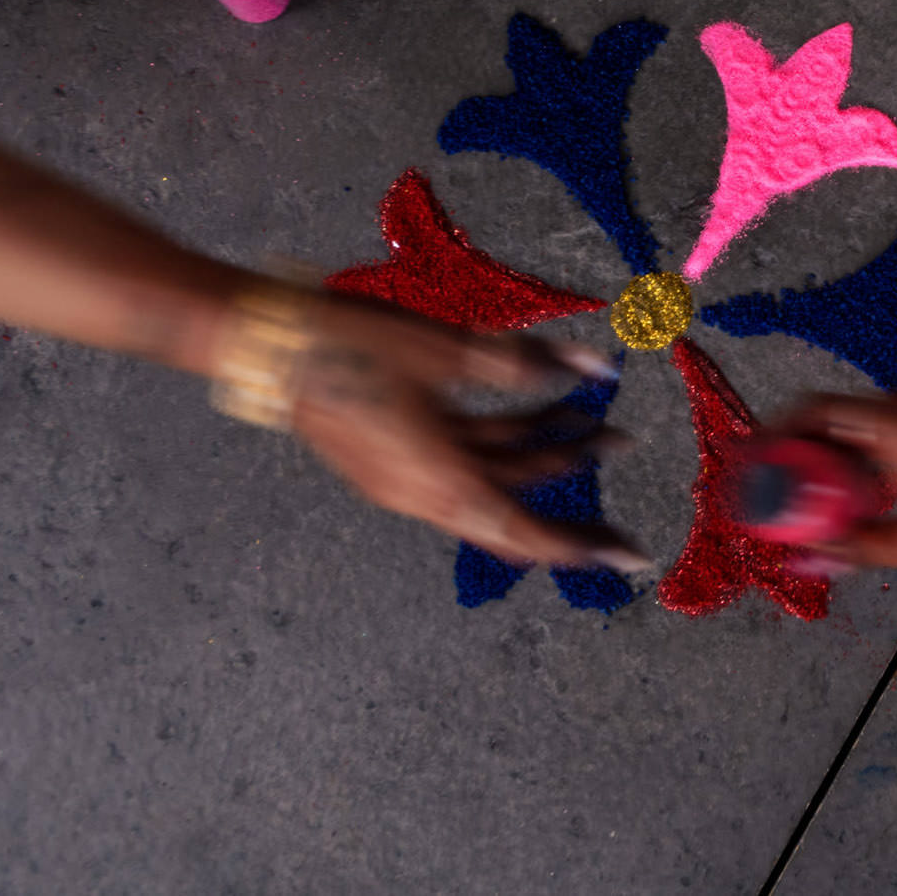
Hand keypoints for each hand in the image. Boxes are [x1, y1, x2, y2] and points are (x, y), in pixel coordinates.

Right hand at [283, 295, 648, 571]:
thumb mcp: (448, 352)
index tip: (628, 555)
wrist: (268, 341)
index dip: (580, 544)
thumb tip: (596, 367)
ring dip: (543, 453)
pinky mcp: (394, 451)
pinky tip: (544, 409)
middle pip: (514, 509)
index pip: (523, 531)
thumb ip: (526, 363)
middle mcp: (422, 492)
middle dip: (573, 489)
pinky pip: (463, 456)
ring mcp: (405, 474)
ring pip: (490, 475)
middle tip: (624, 464)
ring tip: (598, 423)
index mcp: (438, 481)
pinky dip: (504, 440)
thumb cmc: (354, 346)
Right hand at [779, 391, 896, 578]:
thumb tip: (807, 558)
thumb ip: (859, 547)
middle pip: (837, 417)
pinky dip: (871, 455)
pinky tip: (872, 496)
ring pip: (867, 424)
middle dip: (803, 454)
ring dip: (839, 459)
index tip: (753, 464)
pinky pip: (895, 428)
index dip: (775, 436)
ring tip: (823, 505)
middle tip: (780, 494)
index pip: (815, 411)